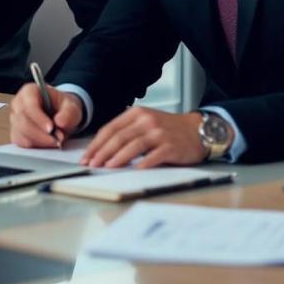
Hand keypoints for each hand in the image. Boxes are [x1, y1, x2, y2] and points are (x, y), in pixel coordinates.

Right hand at [9, 83, 83, 148]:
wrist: (60, 115)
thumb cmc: (62, 107)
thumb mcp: (71, 106)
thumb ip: (69, 112)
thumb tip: (60, 122)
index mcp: (29, 91)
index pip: (29, 105)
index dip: (39, 118)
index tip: (51, 129)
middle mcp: (18, 104)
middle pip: (23, 122)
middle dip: (41, 134)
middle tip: (57, 140)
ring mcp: (15, 120)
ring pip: (21, 134)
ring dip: (39, 142)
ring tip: (55, 142)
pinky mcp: (16, 133)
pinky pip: (21, 143)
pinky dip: (35, 146)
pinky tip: (47, 145)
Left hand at [82, 107, 206, 168]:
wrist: (198, 130)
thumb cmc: (168, 129)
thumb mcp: (145, 123)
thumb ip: (127, 131)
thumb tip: (102, 150)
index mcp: (136, 113)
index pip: (110, 129)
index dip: (96, 144)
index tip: (86, 156)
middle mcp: (146, 121)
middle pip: (118, 137)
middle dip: (102, 152)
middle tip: (92, 164)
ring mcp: (159, 133)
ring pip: (133, 146)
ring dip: (117, 157)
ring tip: (106, 167)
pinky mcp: (170, 146)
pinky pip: (153, 156)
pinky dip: (142, 164)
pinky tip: (133, 170)